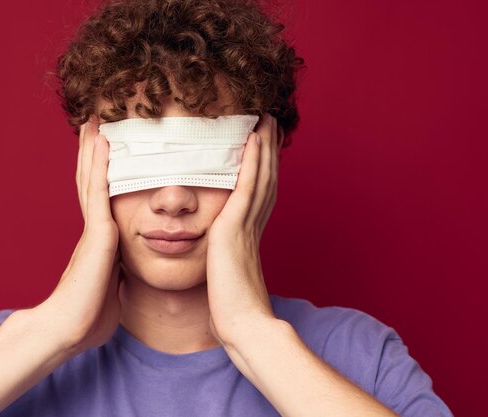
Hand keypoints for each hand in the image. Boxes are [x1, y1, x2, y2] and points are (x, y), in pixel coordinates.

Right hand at [34, 116, 122, 354]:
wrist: (68, 329)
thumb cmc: (88, 316)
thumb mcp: (111, 290)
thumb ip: (116, 276)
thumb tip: (121, 277)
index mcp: (99, 240)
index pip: (100, 198)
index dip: (101, 172)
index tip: (106, 150)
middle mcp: (94, 228)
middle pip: (92, 180)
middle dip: (94, 151)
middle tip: (96, 122)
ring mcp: (93, 228)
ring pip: (92, 178)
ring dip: (94, 148)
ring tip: (97, 120)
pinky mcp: (97, 234)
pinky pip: (100, 192)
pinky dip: (101, 166)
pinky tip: (104, 142)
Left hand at [206, 113, 283, 348]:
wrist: (242, 324)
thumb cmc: (233, 309)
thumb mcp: (226, 278)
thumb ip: (224, 263)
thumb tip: (219, 263)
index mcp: (249, 235)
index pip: (259, 193)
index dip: (263, 167)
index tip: (262, 146)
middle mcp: (253, 225)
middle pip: (266, 178)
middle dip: (267, 149)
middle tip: (269, 122)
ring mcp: (247, 225)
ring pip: (261, 176)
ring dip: (263, 146)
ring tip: (264, 120)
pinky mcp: (236, 227)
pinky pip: (248, 186)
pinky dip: (253, 161)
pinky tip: (253, 139)